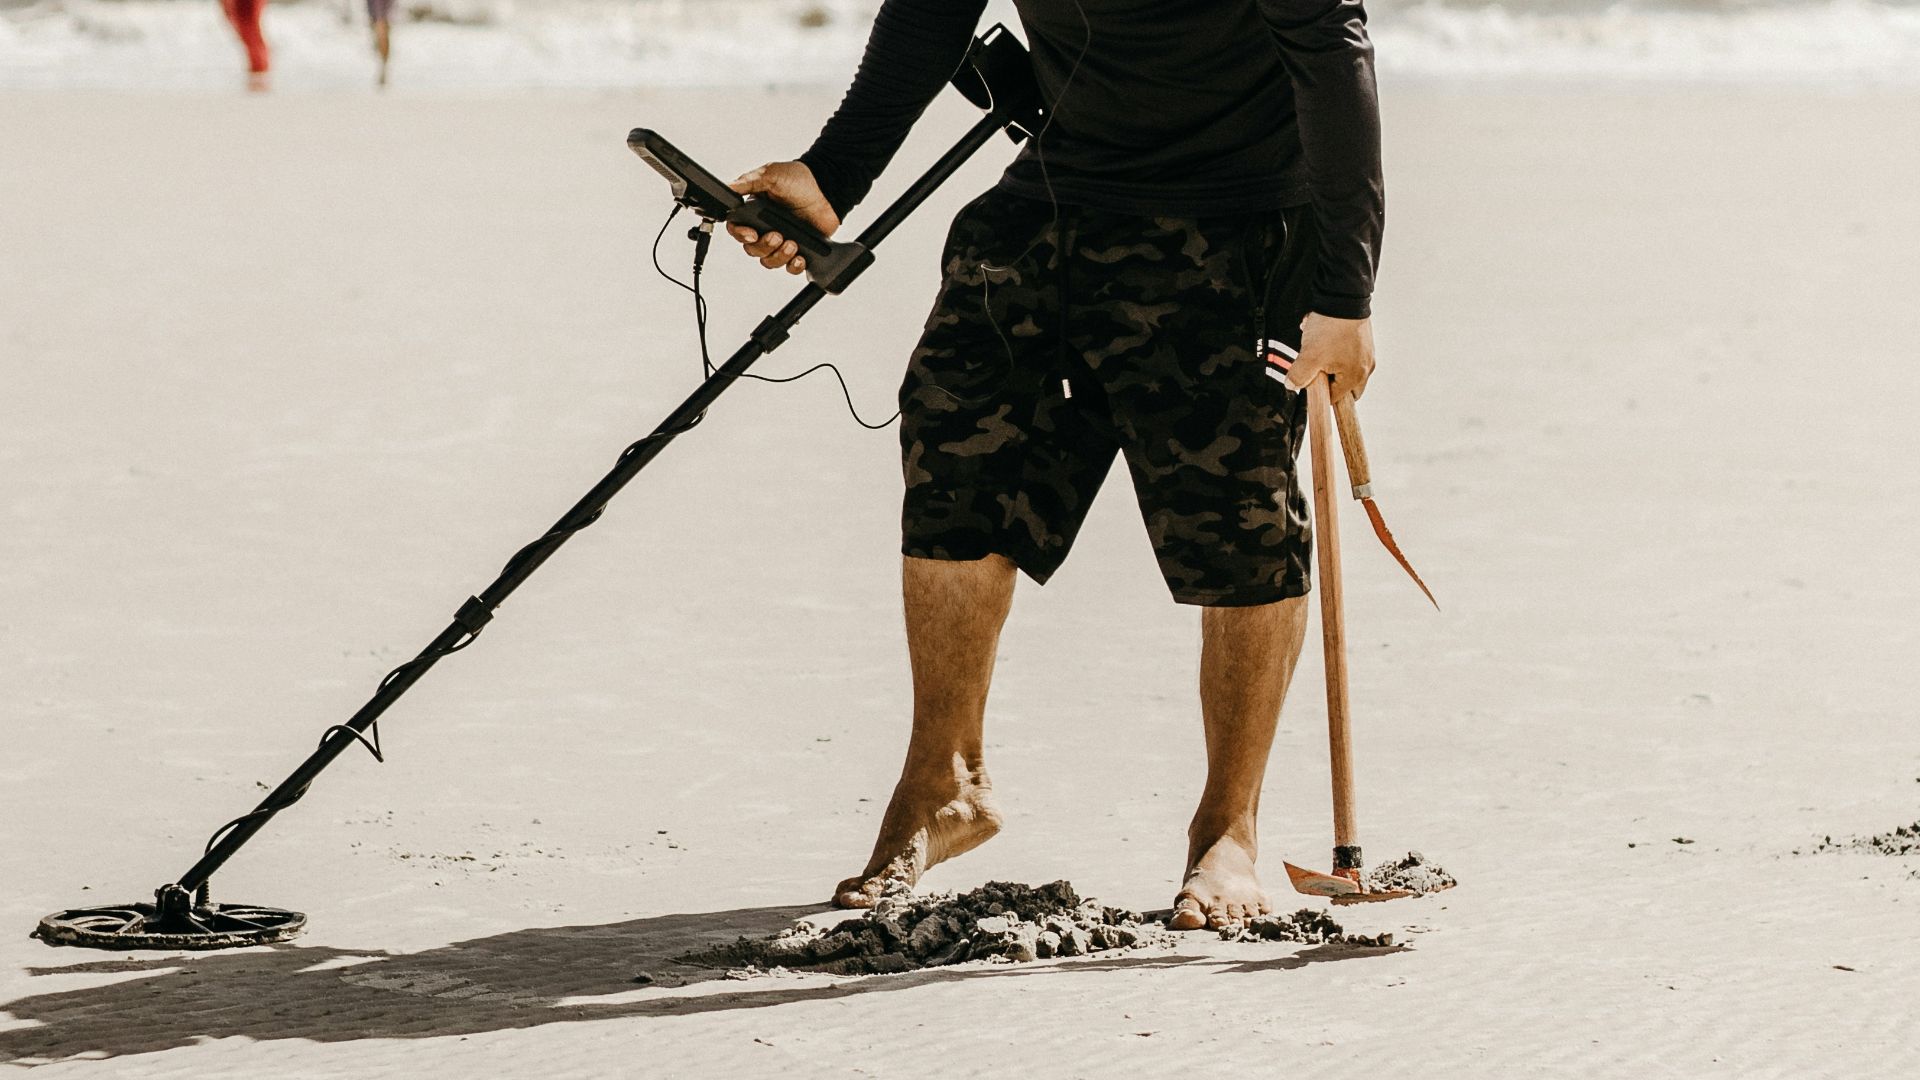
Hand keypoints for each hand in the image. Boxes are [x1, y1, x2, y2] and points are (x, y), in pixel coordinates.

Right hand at [725, 161, 841, 274]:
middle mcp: (765, 228)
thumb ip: (747, 182)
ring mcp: (782, 240)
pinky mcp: (799, 250)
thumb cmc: (798, 179)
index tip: (752, 233)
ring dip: (779, 256)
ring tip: (792, 243)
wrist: (827, 188)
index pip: (737, 229)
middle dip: (764, 246)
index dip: (741, 235)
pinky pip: (790, 267)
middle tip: (777, 236)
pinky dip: (793, 266)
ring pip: (769, 261)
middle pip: (752, 249)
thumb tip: (727, 187)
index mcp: (754, 211)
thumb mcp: (770, 175)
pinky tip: (800, 257)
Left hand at [1284, 313, 1375, 400]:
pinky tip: (1322, 335)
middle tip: (1316, 367)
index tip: (1310, 380)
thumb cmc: (1331, 328)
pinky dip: (1333, 347)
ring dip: (1328, 361)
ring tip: (1318, 347)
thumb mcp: (1310, 357)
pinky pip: (1346, 352)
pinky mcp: (1363, 340)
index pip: (1336, 399)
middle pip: (1343, 386)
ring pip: (1343, 367)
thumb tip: (1292, 385)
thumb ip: (1299, 376)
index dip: (1319, 392)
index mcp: (1356, 377)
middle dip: (1327, 380)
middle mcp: (1366, 367)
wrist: (1343, 298)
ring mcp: (1366, 353)